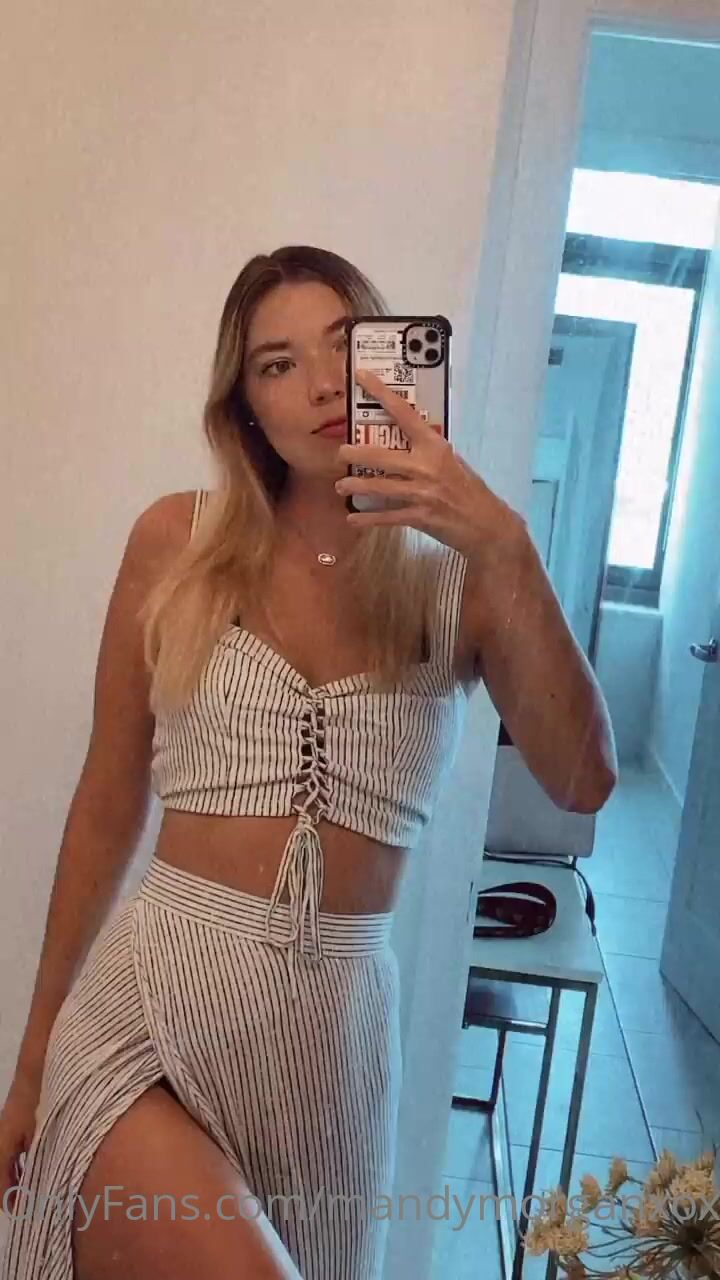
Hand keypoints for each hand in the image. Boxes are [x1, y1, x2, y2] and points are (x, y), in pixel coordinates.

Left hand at [334, 367, 520, 558]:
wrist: (487, 524)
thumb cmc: (468, 489)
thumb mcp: (452, 460)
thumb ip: (428, 450)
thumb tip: (404, 437)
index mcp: (435, 446)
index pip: (404, 413)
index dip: (381, 394)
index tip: (362, 376)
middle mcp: (426, 466)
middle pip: (381, 456)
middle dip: (356, 454)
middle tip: (341, 453)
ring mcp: (422, 493)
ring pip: (380, 487)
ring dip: (356, 486)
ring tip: (341, 485)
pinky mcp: (420, 517)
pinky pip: (387, 517)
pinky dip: (368, 519)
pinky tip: (353, 519)